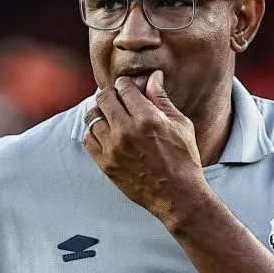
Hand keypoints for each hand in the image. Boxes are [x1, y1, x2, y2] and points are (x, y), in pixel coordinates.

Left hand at [83, 70, 209, 222]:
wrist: (178, 195)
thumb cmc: (184, 159)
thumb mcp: (180, 124)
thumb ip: (161, 99)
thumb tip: (152, 77)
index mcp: (147, 118)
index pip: (123, 87)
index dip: (126, 84)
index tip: (128, 88)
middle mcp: (126, 131)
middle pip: (104, 98)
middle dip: (110, 95)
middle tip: (116, 99)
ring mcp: (113, 149)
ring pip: (93, 118)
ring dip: (101, 114)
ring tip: (110, 118)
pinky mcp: (106, 164)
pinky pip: (88, 140)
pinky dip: (94, 134)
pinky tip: (106, 135)